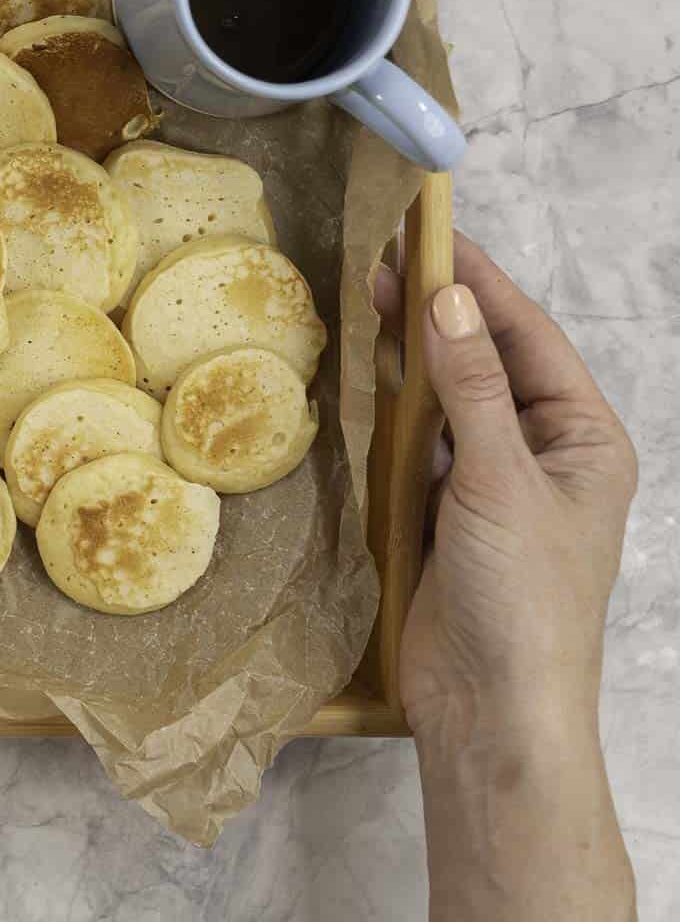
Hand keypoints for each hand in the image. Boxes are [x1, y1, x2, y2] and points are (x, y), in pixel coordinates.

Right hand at [378, 233, 635, 728]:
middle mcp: (540, 453)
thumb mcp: (501, 481)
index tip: (431, 235)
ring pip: (446, 399)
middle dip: (438, 312)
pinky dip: (389, 408)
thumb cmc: (524, 600)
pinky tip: (360, 376)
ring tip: (365, 299)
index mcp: (584, 440)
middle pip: (486, 361)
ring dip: (409, 356)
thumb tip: (450, 303)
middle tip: (381, 258)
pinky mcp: (441, 514)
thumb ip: (474, 389)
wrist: (493, 709)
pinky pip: (414, 444)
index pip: (529, 338)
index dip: (480, 284)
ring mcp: (488, 483)